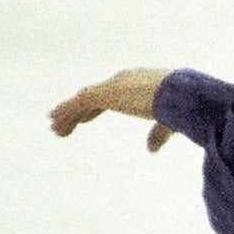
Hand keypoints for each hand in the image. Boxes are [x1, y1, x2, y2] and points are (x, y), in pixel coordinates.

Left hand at [50, 67, 177, 151]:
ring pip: (82, 102)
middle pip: (92, 98)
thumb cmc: (180, 105)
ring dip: (68, 115)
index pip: (109, 96)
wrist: (180, 94)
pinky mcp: (103, 94)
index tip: (86, 118)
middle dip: (78, 111)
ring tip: (54, 128)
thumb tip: (151, 150)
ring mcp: (111, 87)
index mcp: (136, 85)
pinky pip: (77, 104)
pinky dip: (64, 113)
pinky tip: (53, 122)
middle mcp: (121, 82)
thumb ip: (158, 134)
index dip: (95, 109)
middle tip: (67, 124)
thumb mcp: (168, 122)